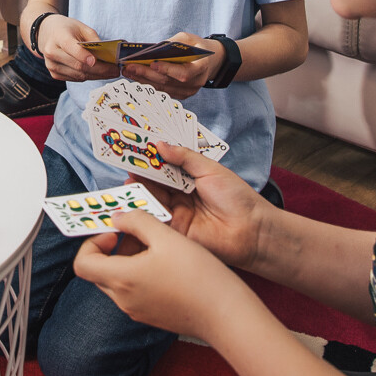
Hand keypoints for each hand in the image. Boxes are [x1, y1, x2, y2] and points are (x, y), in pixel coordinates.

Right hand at [39, 16, 119, 81]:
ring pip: (79, 76)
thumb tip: (108, 56)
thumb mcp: (81, 27)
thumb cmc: (66, 29)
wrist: (46, 33)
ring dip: (97, 76)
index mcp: (59, 37)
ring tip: (111, 72)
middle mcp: (52, 52)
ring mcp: (52, 65)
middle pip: (78, 66)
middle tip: (116, 70)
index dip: (84, 56)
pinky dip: (89, 77)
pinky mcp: (54, 74)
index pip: (71, 48)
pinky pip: (76, 79)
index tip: (97, 61)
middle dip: (100, 70)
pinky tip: (98, 73)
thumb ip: (94, 40)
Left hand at [72, 210, 252, 342]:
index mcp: (122, 279)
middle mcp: (124, 299)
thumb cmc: (198, 275)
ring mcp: (137, 310)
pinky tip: (165, 262)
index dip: (91, 242)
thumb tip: (118, 218)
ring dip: (126, 259)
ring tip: (153, 243)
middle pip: (99, 271)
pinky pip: (134, 292)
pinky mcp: (152, 316)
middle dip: (110, 248)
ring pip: (118, 281)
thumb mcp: (167, 237)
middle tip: (130, 231)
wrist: (225, 314)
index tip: (113, 231)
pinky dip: (139, 274)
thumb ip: (137, 221)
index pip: (82, 263)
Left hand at [124, 31, 220, 99]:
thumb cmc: (197, 47)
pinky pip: (162, 90)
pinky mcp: (181, 94)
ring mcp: (189, 91)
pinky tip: (136, 76)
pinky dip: (148, 83)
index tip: (153, 64)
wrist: (209, 60)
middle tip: (130, 67)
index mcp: (201, 67)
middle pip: (168, 81)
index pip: (184, 73)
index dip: (168, 69)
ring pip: (162, 88)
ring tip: (128, 71)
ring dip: (143, 79)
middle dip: (146, 73)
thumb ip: (173, 43)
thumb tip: (152, 50)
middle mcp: (196, 82)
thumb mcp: (188, 38)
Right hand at [136, 143, 269, 269]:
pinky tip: (135, 199)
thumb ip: (184, 157)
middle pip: (155, 181)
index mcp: (190, 178)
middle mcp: (181, 194)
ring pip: (153, 198)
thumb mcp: (210, 169)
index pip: (165, 164)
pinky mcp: (175, 230)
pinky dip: (145, 209)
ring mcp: (177, 212)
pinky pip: (156, 218)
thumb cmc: (237, 197)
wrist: (251, 231)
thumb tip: (160, 144)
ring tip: (127, 178)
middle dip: (140, 171)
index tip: (135, 146)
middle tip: (124, 161)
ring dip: (140, 189)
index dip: (150, 156)